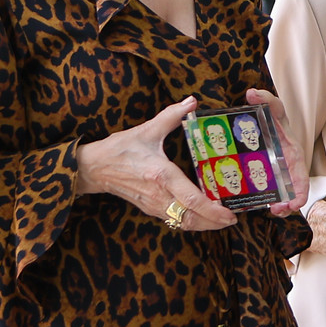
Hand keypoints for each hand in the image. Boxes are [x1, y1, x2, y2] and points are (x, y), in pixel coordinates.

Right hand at [77, 96, 234, 231]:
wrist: (93, 168)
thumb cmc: (119, 149)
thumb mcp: (146, 130)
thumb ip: (171, 116)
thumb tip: (192, 101)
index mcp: (160, 175)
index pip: (190, 198)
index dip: (211, 209)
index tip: (228, 213)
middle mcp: (159, 194)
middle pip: (190, 217)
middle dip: (214, 222)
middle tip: (232, 218)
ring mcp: (153, 204)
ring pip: (182, 223)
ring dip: (204, 225)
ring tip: (223, 220)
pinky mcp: (149, 209)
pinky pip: (174, 221)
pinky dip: (191, 222)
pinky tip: (203, 217)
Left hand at [244, 88, 308, 215]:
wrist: (266, 124)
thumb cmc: (274, 118)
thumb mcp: (272, 108)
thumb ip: (267, 100)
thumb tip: (253, 94)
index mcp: (293, 154)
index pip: (302, 177)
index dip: (301, 192)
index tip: (294, 203)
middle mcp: (288, 167)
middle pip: (294, 191)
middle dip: (289, 204)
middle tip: (278, 210)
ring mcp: (278, 174)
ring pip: (283, 195)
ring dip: (280, 206)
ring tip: (271, 210)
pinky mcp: (267, 178)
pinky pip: (269, 193)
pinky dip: (267, 201)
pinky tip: (260, 205)